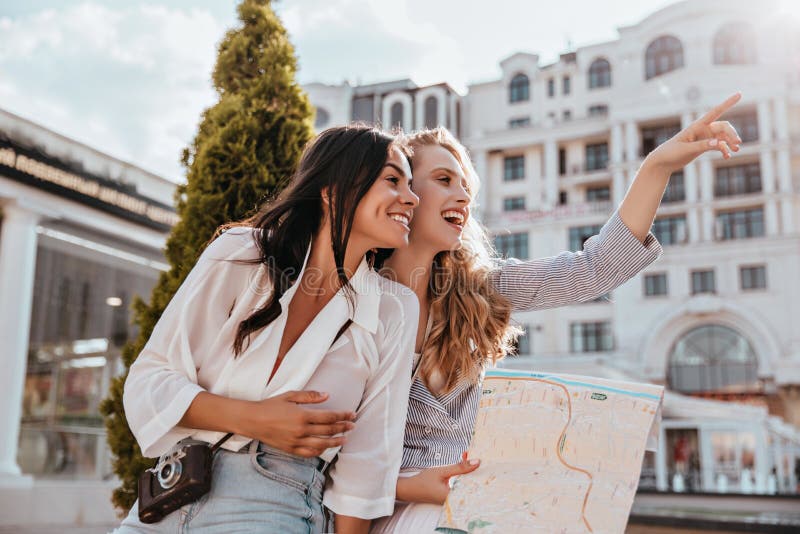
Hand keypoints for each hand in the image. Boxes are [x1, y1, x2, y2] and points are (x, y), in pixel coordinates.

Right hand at [240, 390, 355, 456]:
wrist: (252, 420)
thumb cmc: (270, 405)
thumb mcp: (290, 396)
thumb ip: (310, 396)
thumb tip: (327, 395)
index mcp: (302, 415)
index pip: (329, 417)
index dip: (343, 416)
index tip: (352, 414)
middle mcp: (301, 430)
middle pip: (328, 431)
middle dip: (343, 428)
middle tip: (352, 426)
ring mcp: (296, 442)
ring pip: (321, 444)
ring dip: (335, 442)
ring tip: (344, 439)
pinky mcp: (290, 449)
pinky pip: (309, 453)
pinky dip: (319, 451)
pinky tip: (326, 448)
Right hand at [396, 452, 480, 504]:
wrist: (409, 489)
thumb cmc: (423, 481)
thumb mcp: (442, 472)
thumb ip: (460, 467)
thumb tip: (477, 462)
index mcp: (455, 497)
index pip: (475, 486)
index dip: (482, 474)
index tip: (487, 462)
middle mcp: (456, 501)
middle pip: (473, 486)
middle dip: (476, 471)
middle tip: (479, 456)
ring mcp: (453, 500)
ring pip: (468, 485)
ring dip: (469, 472)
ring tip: (471, 458)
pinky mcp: (451, 497)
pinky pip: (462, 486)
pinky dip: (464, 476)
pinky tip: (464, 466)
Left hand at [646, 92, 742, 173]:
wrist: (662, 162)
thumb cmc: (670, 153)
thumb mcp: (685, 149)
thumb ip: (701, 146)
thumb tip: (718, 143)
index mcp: (696, 126)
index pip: (715, 111)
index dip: (728, 103)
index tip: (740, 94)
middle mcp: (702, 130)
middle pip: (723, 127)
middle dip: (732, 134)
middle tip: (737, 144)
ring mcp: (704, 138)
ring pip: (723, 136)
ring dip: (731, 142)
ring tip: (736, 151)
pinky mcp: (703, 146)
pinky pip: (719, 145)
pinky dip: (724, 150)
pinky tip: (727, 157)